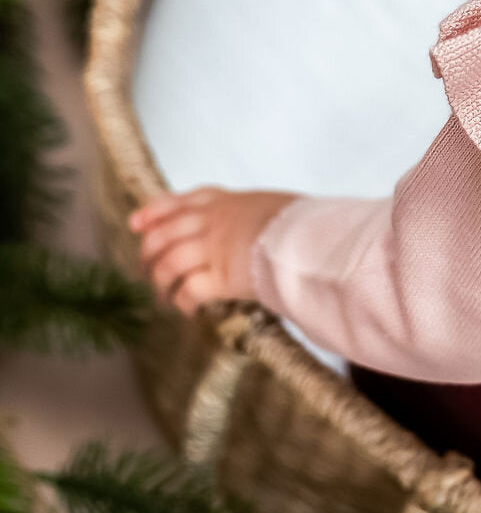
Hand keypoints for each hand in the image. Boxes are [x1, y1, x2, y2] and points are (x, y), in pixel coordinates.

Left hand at [128, 186, 299, 315]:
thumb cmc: (303, 222)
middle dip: (149, 254)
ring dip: (161, 283)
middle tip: (145, 270)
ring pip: (169, 263)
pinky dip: (183, 302)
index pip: (178, 203)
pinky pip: (190, 291)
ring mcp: (213, 249)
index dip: (153, 214)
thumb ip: (257, 213)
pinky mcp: (220, 277)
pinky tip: (186, 310)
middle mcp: (212, 222)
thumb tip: (262, 222)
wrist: (311, 238)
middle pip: (163, 235)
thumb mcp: (275, 205)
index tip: (137, 224)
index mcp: (225, 201)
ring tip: (163, 297)